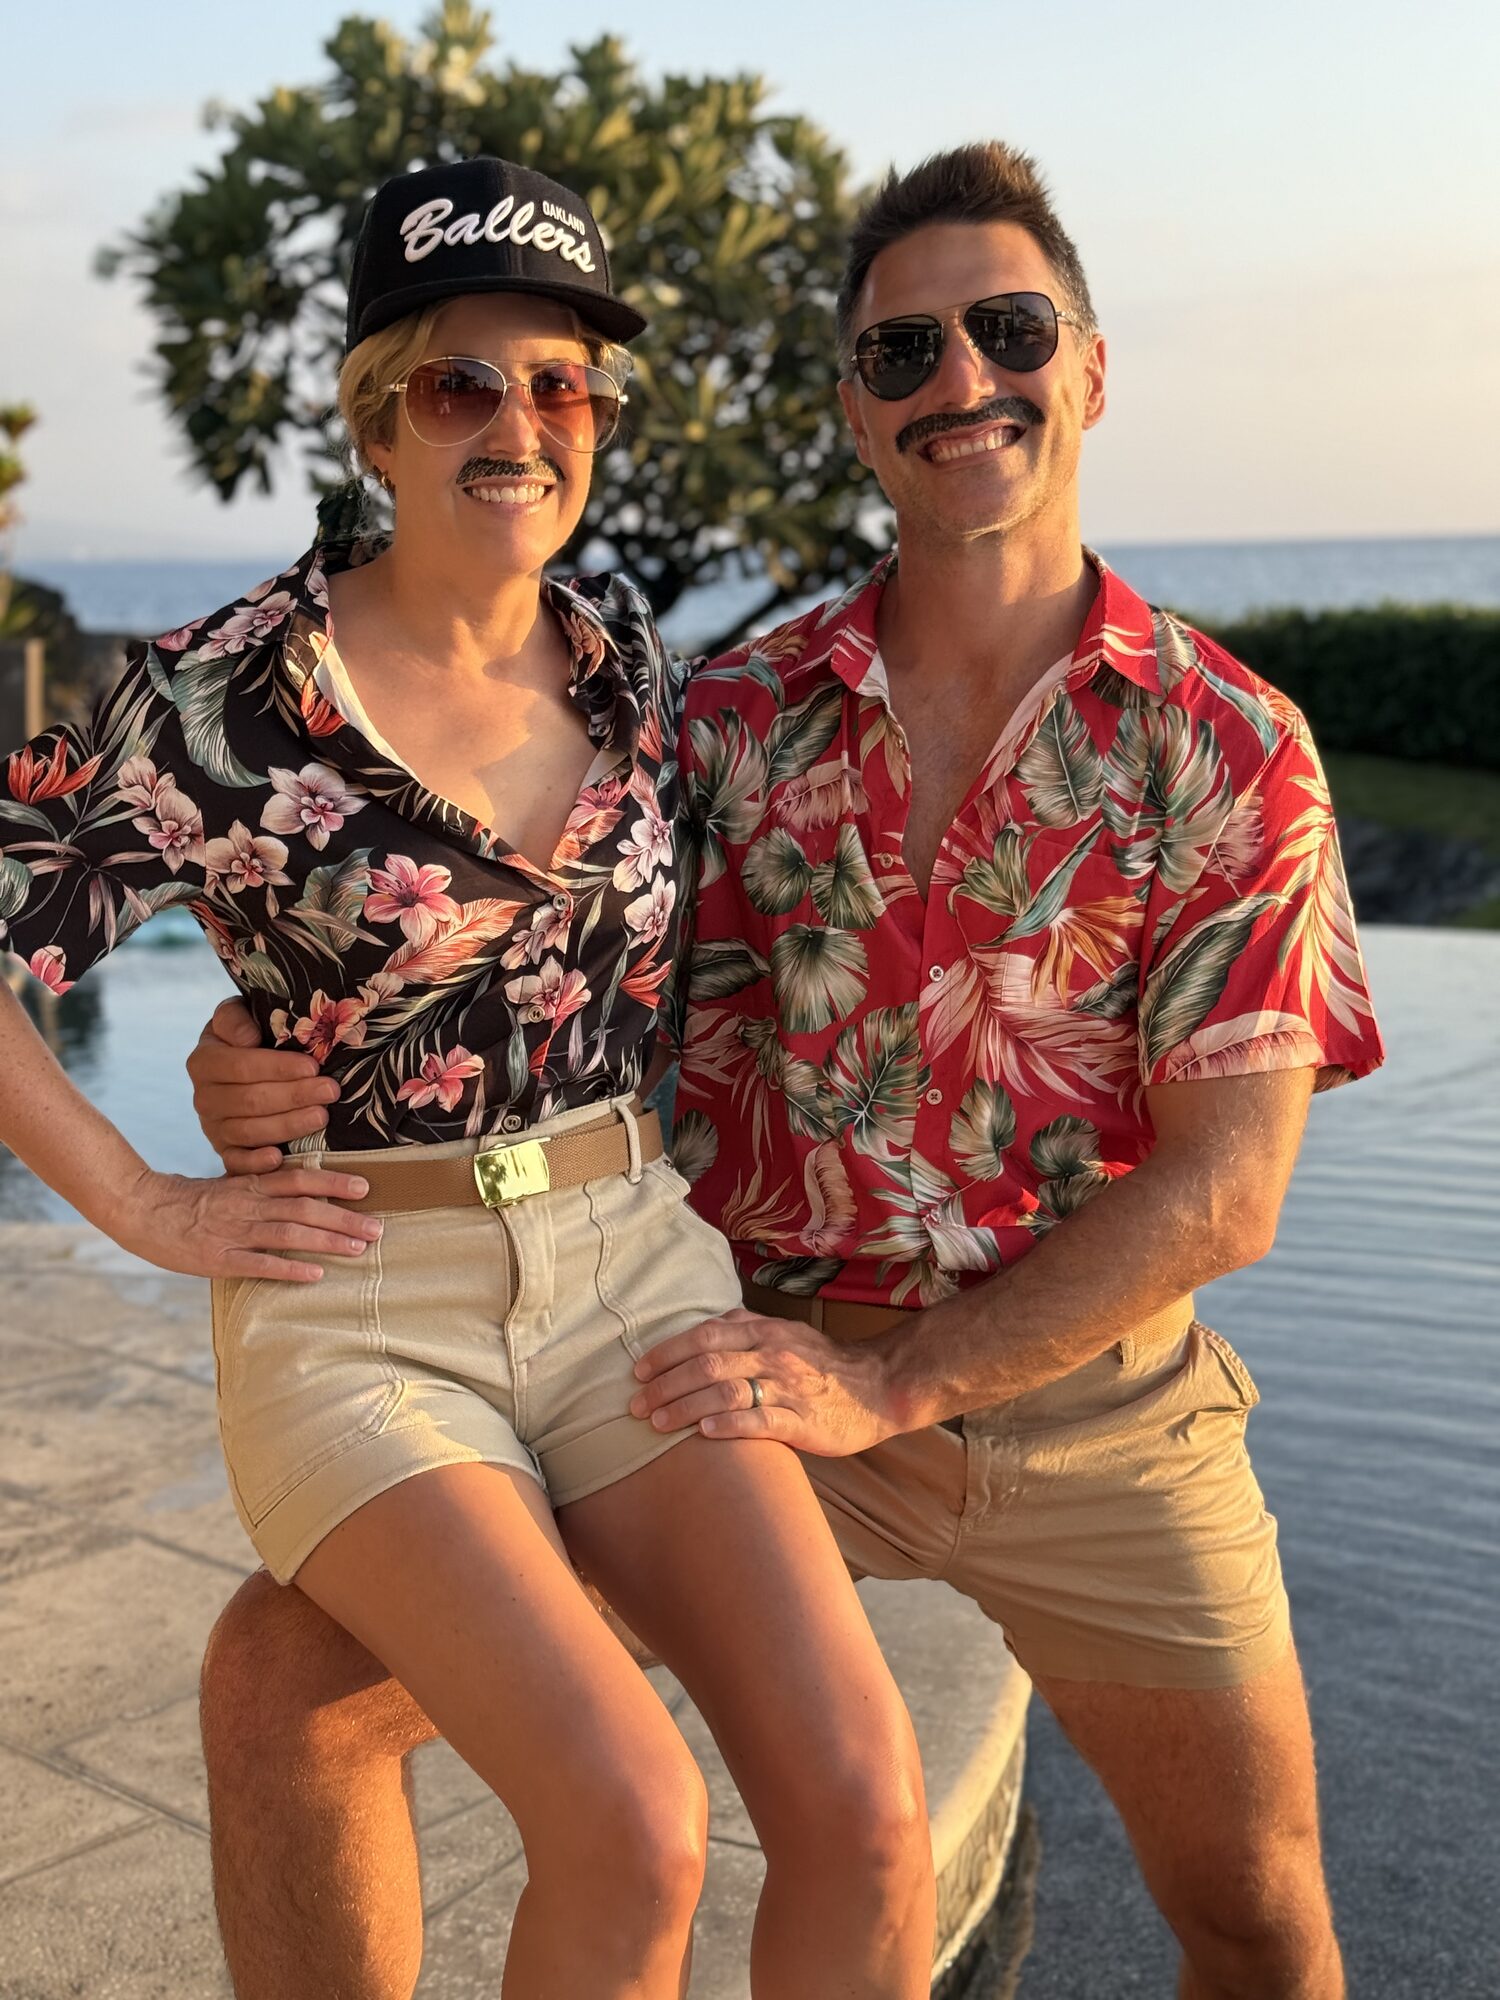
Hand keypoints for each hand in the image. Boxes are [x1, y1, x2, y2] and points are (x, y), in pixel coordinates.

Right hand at [109, 1163, 378, 1283]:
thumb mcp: (226, 1185)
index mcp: (249, 1185)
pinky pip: (259, 1264)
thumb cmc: (186, 1200)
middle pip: (304, 1208)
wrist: (140, 1209)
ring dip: (327, 1241)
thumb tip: (299, 1189)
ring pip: (289, 1234)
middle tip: (378, 1228)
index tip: (365, 1188)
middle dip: (343, 1217)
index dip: (333, 1182)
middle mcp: (248, 1205)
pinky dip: (288, 1269)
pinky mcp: (218, 1258)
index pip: (299, 1179)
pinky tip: (315, 1274)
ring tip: (359, 1249)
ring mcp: (234, 1232)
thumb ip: (260, 1187)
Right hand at [188, 998, 340, 1172]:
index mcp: (204, 1061)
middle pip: (249, 1101)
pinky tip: (280, 1157)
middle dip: (294, 1095)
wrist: (240, 1064)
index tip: (313, 1066)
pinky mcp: (225, 1151)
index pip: (241, 1066)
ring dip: (288, 1125)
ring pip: (248, 1131)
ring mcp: (212, 1127)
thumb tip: (248, 1039)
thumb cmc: (249, 1035)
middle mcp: (203, 1097)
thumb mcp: (238, 1014)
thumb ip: (235, 1018)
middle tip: (330, 1091)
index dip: (278, 1068)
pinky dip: (256, 1163)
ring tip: (322, 1116)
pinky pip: (235, 1163)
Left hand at [628, 1306, 904, 1456]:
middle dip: (665, 1385)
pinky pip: (760, 1421)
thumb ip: (745, 1328)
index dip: (667, 1353)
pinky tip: (704, 1434)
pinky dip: (728, 1426)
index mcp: (764, 1332)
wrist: (878, 1387)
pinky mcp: (803, 1421)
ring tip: (657, 1424)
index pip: (704, 1337)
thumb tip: (703, 1324)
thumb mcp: (784, 1333)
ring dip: (685, 1408)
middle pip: (707, 1365)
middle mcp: (773, 1355)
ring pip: (726, 1392)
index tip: (638, 1372)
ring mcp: (789, 1388)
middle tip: (636, 1406)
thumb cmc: (823, 1364)